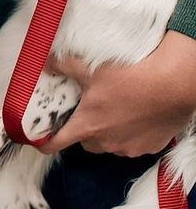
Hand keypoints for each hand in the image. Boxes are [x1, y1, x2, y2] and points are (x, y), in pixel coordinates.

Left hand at [40, 31, 195, 156]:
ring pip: (109, 144)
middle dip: (83, 129)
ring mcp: (128, 148)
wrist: (170, 85)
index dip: (44, 142)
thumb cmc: (130, 77)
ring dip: (108, 131)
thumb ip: (63, 65)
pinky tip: (135, 114)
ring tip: (115, 109)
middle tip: (87, 109)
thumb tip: (44, 60)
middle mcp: (106, 142)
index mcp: (88, 125)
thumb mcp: (90, 68)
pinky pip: (132, 144)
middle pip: (85, 142)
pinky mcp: (149, 147)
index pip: (56, 143)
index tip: (38, 140)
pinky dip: (130, 133)